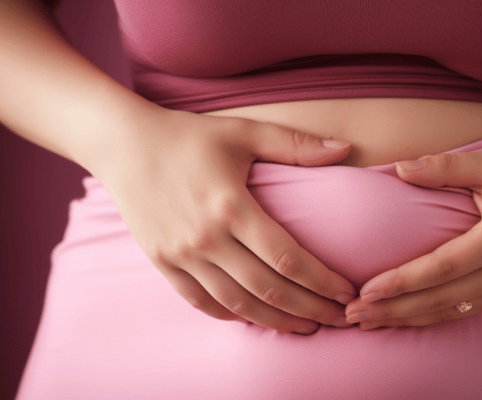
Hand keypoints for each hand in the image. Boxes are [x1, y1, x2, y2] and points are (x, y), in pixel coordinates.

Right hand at [94, 107, 356, 333]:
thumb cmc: (189, 136)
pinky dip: (231, 315)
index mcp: (231, 206)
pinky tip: (255, 317)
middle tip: (340, 318)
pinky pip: (201, 301)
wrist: (124, 144)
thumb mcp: (244, 131)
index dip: (322, 280)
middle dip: (310, 308)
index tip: (348, 292)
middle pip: (268, 289)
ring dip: (276, 320)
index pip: (287, 258)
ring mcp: (182, 254)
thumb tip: (345, 148)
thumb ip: (295, 144)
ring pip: (237, 303)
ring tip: (306, 327)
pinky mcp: (163, 262)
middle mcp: (206, 238)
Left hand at [345, 151, 481, 328]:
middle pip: (438, 300)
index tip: (366, 291)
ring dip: (406, 320)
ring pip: (448, 313)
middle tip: (352, 315)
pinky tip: (405, 320)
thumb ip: (447, 167)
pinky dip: (430, 319)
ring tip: (369, 323)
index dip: (401, 282)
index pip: (439, 269)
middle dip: (392, 311)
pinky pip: (462, 313)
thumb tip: (400, 168)